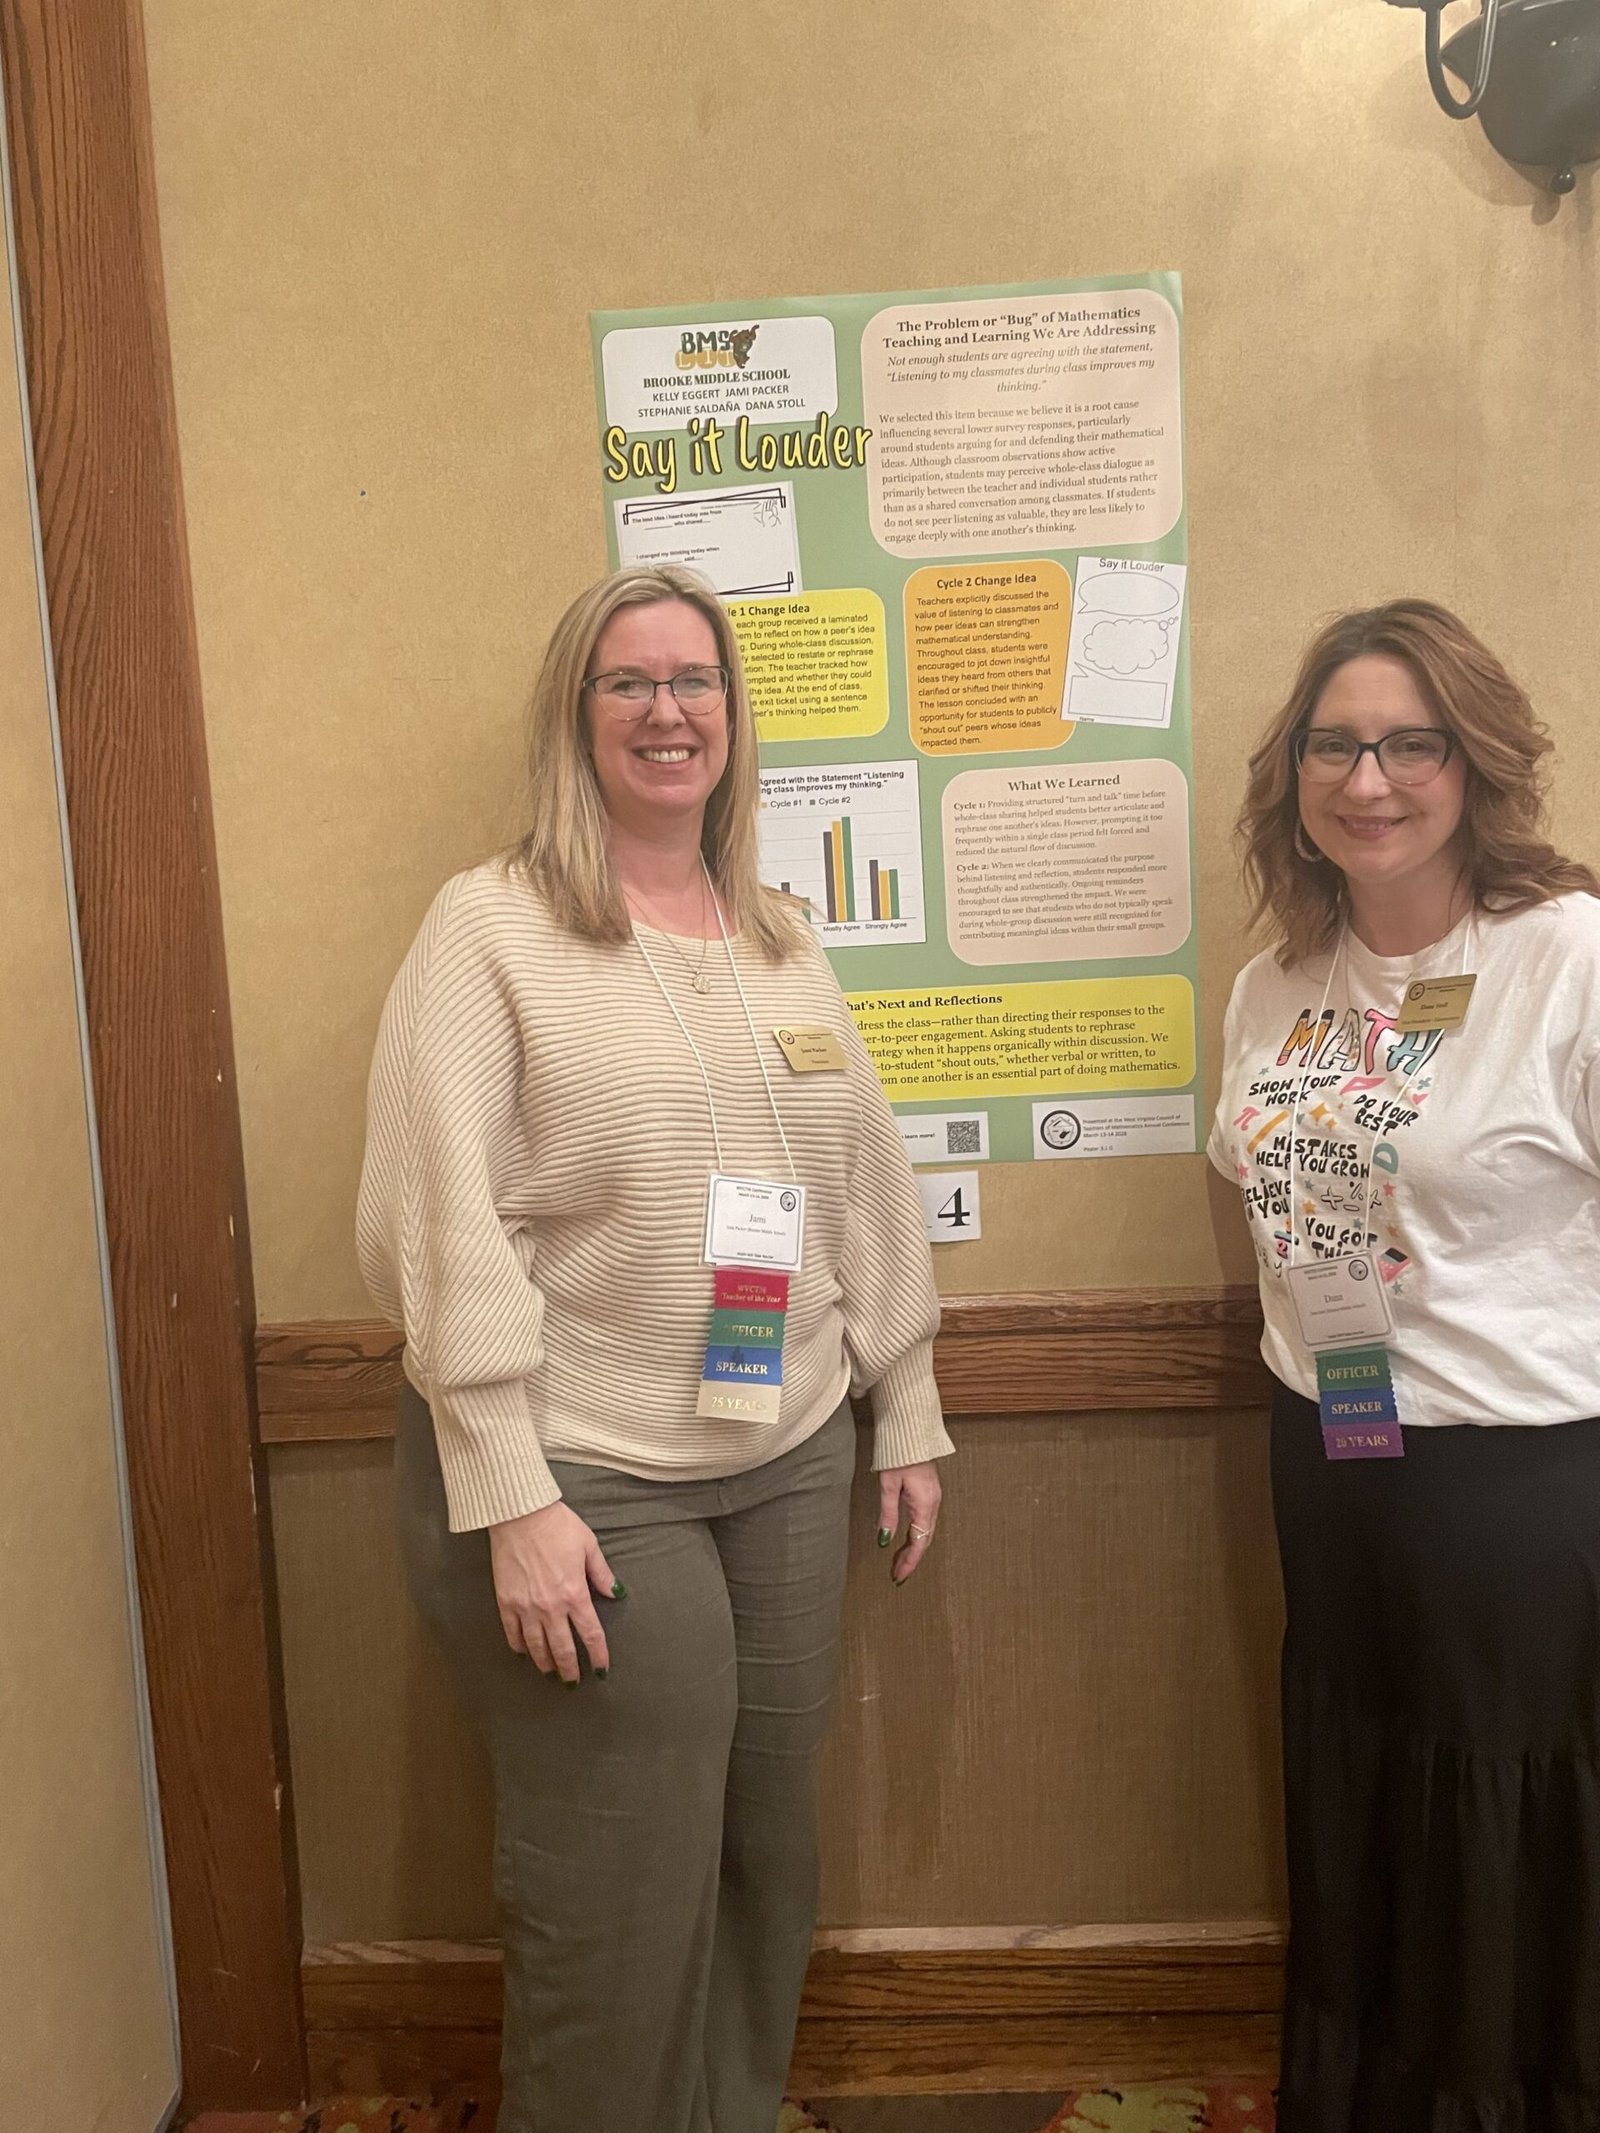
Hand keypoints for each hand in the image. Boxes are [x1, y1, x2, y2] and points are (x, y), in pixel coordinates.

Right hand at [487, 1500, 621, 1681]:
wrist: (520, 1514)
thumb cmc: (558, 1526)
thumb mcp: (588, 1545)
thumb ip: (601, 1573)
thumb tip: (615, 1593)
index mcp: (575, 1594)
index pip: (591, 1635)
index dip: (598, 1656)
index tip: (601, 1670)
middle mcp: (551, 1607)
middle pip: (563, 1649)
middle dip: (570, 1669)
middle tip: (573, 1682)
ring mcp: (526, 1607)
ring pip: (537, 1646)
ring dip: (545, 1663)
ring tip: (550, 1672)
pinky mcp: (506, 1601)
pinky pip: (513, 1632)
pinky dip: (519, 1646)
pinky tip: (524, 1652)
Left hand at [876, 1462, 941, 1583]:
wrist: (911, 1432)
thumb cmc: (899, 1455)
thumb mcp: (888, 1486)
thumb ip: (888, 1514)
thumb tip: (884, 1541)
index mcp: (925, 1504)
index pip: (919, 1542)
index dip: (910, 1562)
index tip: (899, 1576)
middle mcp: (933, 1503)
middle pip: (924, 1540)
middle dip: (911, 1559)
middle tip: (896, 1574)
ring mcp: (934, 1498)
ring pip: (926, 1531)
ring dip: (913, 1548)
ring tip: (898, 1562)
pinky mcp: (930, 1493)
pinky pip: (926, 1521)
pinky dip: (916, 1535)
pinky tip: (906, 1541)